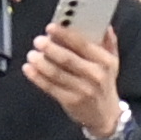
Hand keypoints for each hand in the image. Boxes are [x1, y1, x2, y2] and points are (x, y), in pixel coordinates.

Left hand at [21, 13, 120, 139]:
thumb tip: (103, 23)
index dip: (65, 35)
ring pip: (56, 74)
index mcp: (105, 61)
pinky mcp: (70, 101)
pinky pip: (50, 87)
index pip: (83, 44)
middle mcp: (95, 75)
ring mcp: (82, 90)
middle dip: (50, 48)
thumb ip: (107, 41)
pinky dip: (37, 77)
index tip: (51, 27)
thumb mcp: (112, 62)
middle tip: (38, 40)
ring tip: (32, 54)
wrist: (106, 115)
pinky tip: (28, 69)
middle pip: (67, 59)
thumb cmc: (105, 83)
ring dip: (41, 63)